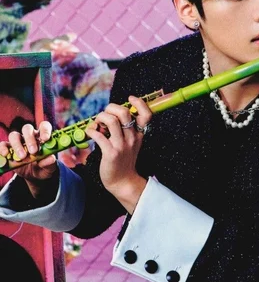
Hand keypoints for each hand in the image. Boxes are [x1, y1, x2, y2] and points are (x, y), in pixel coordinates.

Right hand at [0, 121, 57, 196]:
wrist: (34, 176)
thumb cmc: (44, 167)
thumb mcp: (49, 168)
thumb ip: (50, 163)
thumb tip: (51, 158)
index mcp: (42, 137)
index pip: (44, 126)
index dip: (45, 130)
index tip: (45, 139)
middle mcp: (30, 137)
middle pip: (27, 129)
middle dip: (30, 139)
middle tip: (33, 151)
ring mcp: (18, 142)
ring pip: (14, 135)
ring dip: (17, 145)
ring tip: (22, 157)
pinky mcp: (9, 149)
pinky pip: (3, 144)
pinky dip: (3, 148)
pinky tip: (6, 154)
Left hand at [85, 95, 151, 212]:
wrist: (123, 182)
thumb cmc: (123, 161)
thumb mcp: (130, 144)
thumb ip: (124, 129)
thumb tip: (109, 115)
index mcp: (139, 135)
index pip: (146, 114)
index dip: (139, 102)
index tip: (129, 99)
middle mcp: (132, 138)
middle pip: (124, 112)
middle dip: (110, 108)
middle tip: (104, 116)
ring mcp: (122, 146)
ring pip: (111, 120)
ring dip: (100, 118)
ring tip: (97, 125)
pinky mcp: (111, 153)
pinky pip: (99, 135)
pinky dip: (91, 130)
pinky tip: (90, 133)